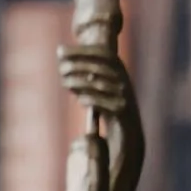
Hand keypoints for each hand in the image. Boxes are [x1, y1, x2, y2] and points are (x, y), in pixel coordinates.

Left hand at [57, 47, 140, 163]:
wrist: (130, 140)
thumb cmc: (111, 113)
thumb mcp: (98, 92)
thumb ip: (85, 78)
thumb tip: (64, 63)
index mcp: (119, 73)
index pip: (102, 54)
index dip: (82, 50)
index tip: (60, 50)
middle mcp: (124, 82)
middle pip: (102, 66)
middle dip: (79, 63)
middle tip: (60, 67)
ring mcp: (126, 98)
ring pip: (103, 84)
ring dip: (82, 81)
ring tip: (64, 82)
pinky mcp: (124, 115)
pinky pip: (108, 105)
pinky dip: (94, 100)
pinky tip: (81, 100)